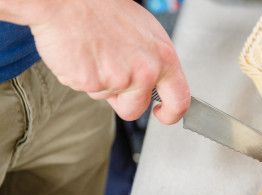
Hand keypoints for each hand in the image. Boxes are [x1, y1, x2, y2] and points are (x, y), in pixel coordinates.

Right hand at [28, 0, 189, 123]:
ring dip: (98, 83)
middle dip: (123, 102)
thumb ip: (153, 61)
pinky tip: (79, 54)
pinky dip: (78, 75)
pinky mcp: (92, 83)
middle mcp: (146, 71)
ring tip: (93, 52)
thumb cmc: (103, 8)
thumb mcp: (144, 33)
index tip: (162, 114)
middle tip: (111, 78)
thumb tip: (156, 82)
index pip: (180, 100)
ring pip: (107, 97)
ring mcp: (119, 79)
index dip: (171, 114)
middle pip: (135, 109)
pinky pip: (85, 89)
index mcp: (164, 57)